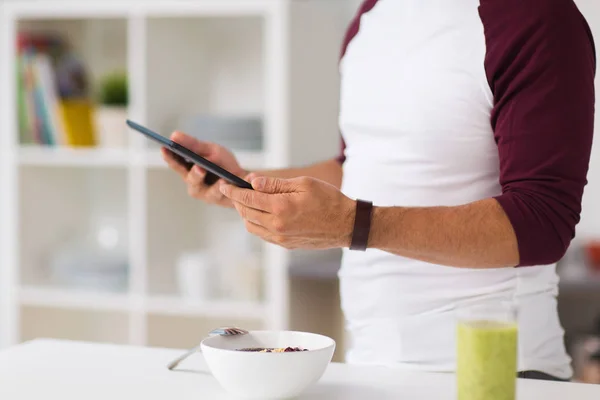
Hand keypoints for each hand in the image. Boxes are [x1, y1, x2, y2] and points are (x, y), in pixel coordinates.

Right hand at [161, 131, 247, 207]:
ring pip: (201, 187)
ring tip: (202, 168)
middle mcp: (194, 183)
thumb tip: (174, 135)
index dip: (169, 156)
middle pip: (188, 177)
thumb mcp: (210, 150)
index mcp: (189, 169)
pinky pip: (217, 193)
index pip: (176, 163)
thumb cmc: (224, 164)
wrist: (243, 180)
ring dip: (202, 178)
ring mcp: (204, 193)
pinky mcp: (216, 199)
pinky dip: (220, 186)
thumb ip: (193, 144)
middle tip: (191, 162)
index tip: (164, 148)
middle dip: (188, 168)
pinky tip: (224, 180)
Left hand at [219, 175, 355, 249]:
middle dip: (236, 201)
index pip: (247, 198)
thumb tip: (252, 181)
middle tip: (233, 190)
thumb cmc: (328, 200)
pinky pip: (262, 234)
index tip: (225, 184)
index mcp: (280, 208)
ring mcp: (281, 238)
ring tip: (247, 201)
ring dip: (245, 214)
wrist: (346, 225)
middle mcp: (277, 225)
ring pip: (251, 226)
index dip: (233, 191)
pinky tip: (260, 214)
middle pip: (245, 213)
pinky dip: (256, 224)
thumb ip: (275, 184)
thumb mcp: (303, 184)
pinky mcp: (285, 245)